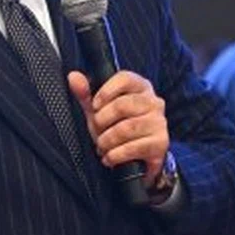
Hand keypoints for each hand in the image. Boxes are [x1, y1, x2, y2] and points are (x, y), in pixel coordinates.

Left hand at [67, 70, 168, 186]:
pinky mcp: (161, 143)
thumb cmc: (117, 127)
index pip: (125, 78)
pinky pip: (134, 147)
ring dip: (107, 140)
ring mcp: (159, 122)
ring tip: (102, 145)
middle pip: (123, 105)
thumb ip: (86, 94)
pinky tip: (110, 157)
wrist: (137, 158)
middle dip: (103, 121)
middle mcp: (154, 102)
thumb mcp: (99, 110)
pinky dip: (116, 155)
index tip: (95, 106)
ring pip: (127, 128)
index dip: (106, 92)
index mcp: (140, 87)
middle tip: (97, 130)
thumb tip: (73, 76)